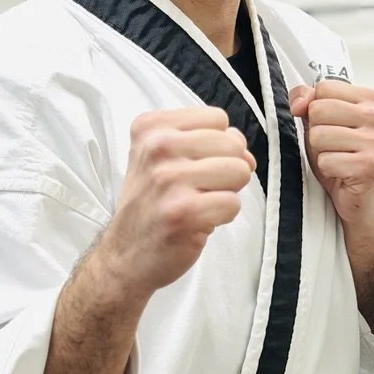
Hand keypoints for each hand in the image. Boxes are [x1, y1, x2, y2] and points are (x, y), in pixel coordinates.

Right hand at [98, 107, 256, 297]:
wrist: (124, 255)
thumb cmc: (153, 203)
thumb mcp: (167, 160)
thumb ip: (211, 145)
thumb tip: (248, 157)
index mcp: (151, 127)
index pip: (218, 118)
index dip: (217, 144)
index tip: (193, 165)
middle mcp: (157, 147)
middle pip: (234, 143)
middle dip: (226, 169)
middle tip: (197, 189)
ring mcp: (169, 179)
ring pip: (239, 170)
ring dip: (226, 192)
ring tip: (199, 203)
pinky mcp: (183, 211)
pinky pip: (234, 203)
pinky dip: (223, 215)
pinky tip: (198, 221)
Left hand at [289, 81, 373, 225]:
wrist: (363, 199)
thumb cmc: (344, 158)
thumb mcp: (323, 123)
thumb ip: (309, 101)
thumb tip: (299, 102)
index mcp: (371, 100)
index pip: (324, 87)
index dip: (315, 108)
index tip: (328, 124)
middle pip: (319, 109)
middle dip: (316, 132)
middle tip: (333, 146)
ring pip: (318, 135)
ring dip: (320, 153)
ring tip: (337, 159)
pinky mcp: (369, 166)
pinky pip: (325, 160)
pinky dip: (327, 170)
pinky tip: (341, 173)